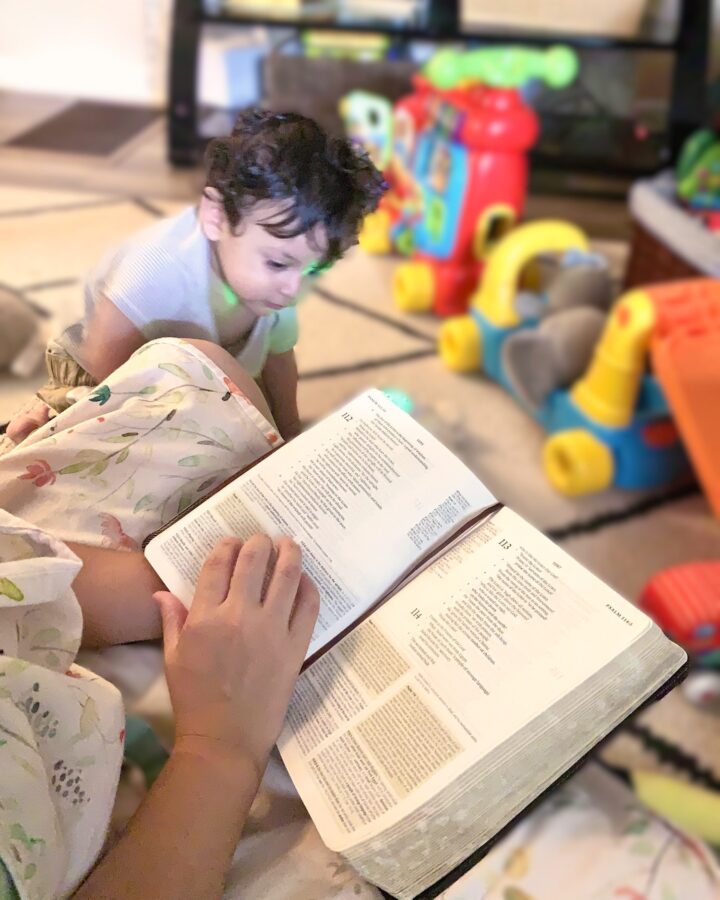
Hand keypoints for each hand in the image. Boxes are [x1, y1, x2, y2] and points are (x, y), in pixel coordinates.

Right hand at [154, 535, 318, 776]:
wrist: (225, 738)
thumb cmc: (194, 699)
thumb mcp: (172, 658)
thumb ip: (171, 620)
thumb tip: (162, 592)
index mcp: (205, 618)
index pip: (218, 565)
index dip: (226, 546)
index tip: (232, 541)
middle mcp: (239, 616)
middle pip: (253, 561)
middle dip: (259, 542)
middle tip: (263, 539)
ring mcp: (271, 630)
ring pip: (286, 575)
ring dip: (289, 552)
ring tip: (289, 544)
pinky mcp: (295, 646)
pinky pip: (308, 606)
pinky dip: (308, 586)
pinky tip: (305, 580)